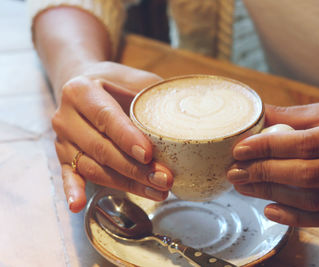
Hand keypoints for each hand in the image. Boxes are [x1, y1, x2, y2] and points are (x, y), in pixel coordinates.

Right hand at [52, 61, 173, 212]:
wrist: (85, 85)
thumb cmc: (116, 84)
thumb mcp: (135, 80)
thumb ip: (154, 94)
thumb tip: (189, 112)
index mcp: (81, 91)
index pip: (105, 117)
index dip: (127, 137)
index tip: (148, 154)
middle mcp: (66, 116)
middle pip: (101, 148)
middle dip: (135, 168)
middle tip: (165, 179)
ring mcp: (63, 140)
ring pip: (93, 168)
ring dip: (125, 184)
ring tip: (157, 192)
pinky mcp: (63, 158)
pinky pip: (69, 176)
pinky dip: (74, 191)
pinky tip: (78, 205)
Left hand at [227, 97, 318, 226]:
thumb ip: (293, 116)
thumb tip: (254, 115)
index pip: (307, 144)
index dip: (269, 147)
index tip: (240, 149)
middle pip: (308, 175)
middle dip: (264, 173)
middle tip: (235, 171)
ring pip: (314, 200)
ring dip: (272, 195)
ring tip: (245, 187)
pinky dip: (295, 217)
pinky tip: (270, 209)